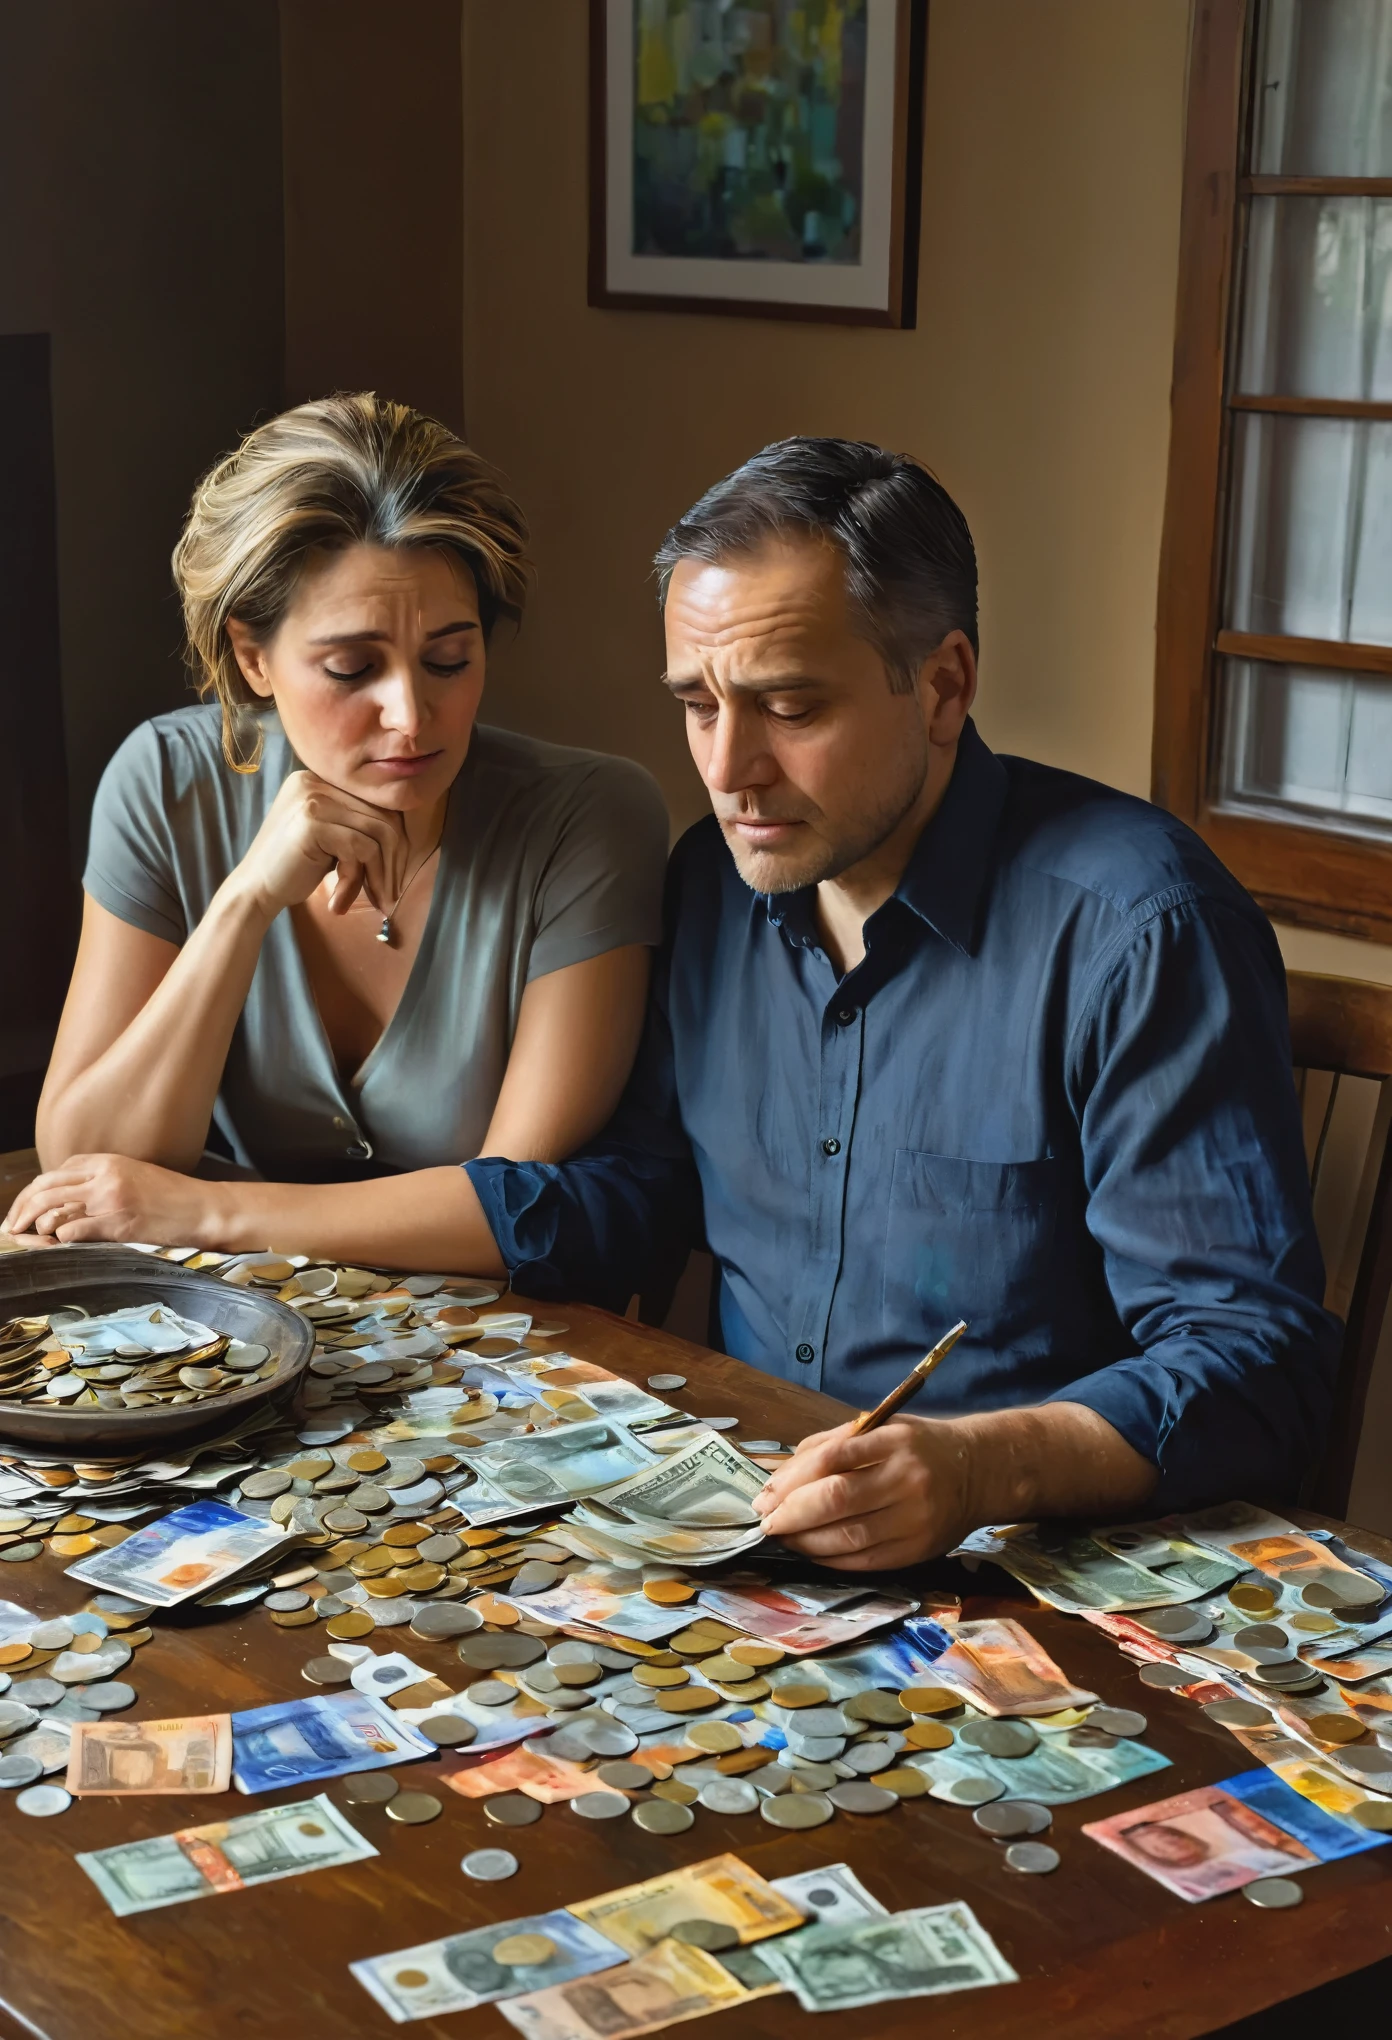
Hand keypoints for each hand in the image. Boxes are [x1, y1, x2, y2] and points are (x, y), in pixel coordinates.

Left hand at [3, 1155, 228, 1249]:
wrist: (205, 1209)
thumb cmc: (175, 1197)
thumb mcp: (137, 1176)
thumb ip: (105, 1181)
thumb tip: (74, 1198)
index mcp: (109, 1162)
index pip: (58, 1170)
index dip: (35, 1190)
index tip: (26, 1208)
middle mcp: (105, 1176)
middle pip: (46, 1186)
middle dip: (21, 1207)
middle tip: (11, 1227)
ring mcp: (110, 1199)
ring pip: (53, 1206)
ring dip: (34, 1223)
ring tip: (27, 1237)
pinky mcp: (118, 1223)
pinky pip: (74, 1229)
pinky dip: (58, 1237)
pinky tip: (56, 1243)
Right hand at [232, 769, 409, 920]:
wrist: (254, 891)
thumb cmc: (295, 870)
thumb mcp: (331, 840)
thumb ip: (358, 826)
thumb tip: (406, 836)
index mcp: (319, 780)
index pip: (377, 803)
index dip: (395, 841)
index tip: (393, 874)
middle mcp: (315, 781)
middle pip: (383, 816)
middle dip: (394, 860)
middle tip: (388, 894)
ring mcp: (312, 799)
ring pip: (377, 834)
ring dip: (379, 874)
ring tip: (371, 900)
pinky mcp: (312, 821)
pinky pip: (361, 849)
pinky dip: (357, 880)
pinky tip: (338, 901)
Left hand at [752, 1415, 974, 1569]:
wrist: (978, 1471)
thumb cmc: (917, 1447)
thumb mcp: (880, 1429)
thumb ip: (830, 1445)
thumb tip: (778, 1478)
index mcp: (894, 1440)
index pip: (832, 1458)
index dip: (791, 1480)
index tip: (765, 1496)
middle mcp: (907, 1478)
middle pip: (837, 1500)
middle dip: (792, 1515)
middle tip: (767, 1522)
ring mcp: (916, 1518)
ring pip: (849, 1537)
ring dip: (806, 1542)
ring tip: (784, 1538)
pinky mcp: (919, 1549)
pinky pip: (866, 1561)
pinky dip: (831, 1560)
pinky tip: (812, 1553)